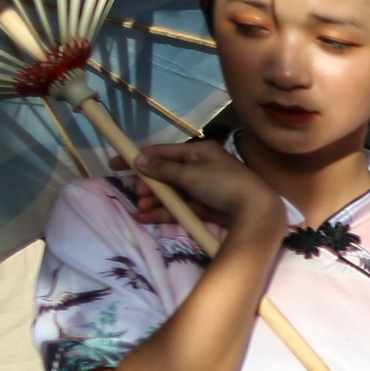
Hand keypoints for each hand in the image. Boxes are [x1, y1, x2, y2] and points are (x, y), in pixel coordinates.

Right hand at [127, 140, 279, 238]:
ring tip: (140, 208)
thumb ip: (164, 168)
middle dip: (148, 185)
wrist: (255, 211)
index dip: (138, 158)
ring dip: (154, 201)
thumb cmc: (224, 184)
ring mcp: (202, 190)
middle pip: (165, 175)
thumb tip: (139, 159)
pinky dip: (163, 213)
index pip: (162, 153)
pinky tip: (145, 217)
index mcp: (199, 153)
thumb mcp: (191, 173)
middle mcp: (200, 169)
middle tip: (136, 193)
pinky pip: (179, 208)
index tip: (115, 164)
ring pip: (170, 194)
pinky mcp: (204, 209)